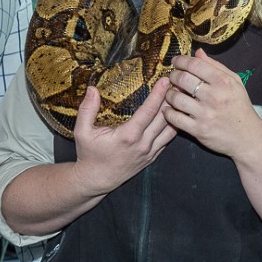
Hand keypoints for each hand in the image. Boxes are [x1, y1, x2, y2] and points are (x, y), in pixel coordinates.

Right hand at [71, 79, 177, 196]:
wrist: (96, 180)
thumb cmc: (89, 155)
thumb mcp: (82, 132)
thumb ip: (87, 109)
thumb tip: (92, 89)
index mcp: (128, 136)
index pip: (149, 111)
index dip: (158, 94)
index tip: (164, 80)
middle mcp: (143, 144)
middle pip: (164, 118)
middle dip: (171, 98)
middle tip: (177, 82)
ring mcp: (150, 152)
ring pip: (170, 129)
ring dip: (175, 112)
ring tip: (178, 96)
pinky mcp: (152, 157)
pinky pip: (168, 140)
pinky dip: (173, 126)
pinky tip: (173, 114)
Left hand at [164, 49, 261, 155]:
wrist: (247, 137)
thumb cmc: (240, 107)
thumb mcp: (234, 82)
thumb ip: (216, 66)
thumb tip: (198, 52)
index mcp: (223, 82)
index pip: (195, 65)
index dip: (181, 61)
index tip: (175, 61)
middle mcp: (213, 96)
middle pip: (182, 79)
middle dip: (173, 76)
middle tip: (172, 77)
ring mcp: (205, 114)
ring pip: (175, 98)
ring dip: (169, 94)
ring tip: (172, 93)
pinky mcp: (198, 130)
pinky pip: (175, 118)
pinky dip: (168, 112)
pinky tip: (170, 109)